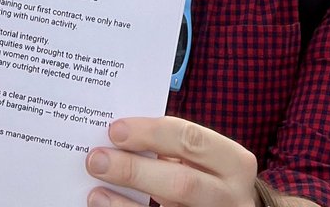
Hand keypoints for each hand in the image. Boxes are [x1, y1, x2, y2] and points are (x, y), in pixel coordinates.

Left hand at [85, 117, 257, 206]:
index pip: (192, 140)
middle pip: (181, 183)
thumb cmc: (209, 176)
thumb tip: (121, 136)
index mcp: (234, 162)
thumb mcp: (205, 158)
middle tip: (97, 159)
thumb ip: (175, 147)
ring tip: (96, 189)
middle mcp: (231, 196)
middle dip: (134, 169)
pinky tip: (106, 205)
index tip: (115, 129)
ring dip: (125, 202)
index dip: (152, 133)